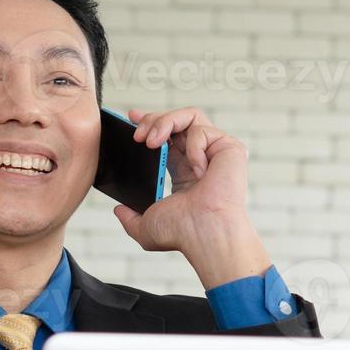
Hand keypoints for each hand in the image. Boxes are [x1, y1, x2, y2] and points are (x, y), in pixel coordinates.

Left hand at [114, 107, 269, 288]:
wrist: (203, 234)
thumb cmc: (181, 233)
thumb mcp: (145, 225)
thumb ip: (130, 218)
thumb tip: (119, 210)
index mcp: (184, 172)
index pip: (169, 137)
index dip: (151, 122)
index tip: (132, 118)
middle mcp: (201, 159)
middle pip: (177, 120)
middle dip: (153, 119)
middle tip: (136, 135)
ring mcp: (216, 152)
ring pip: (190, 115)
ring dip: (165, 122)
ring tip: (151, 141)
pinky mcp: (229, 148)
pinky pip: (202, 130)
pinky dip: (193, 147)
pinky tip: (196, 170)